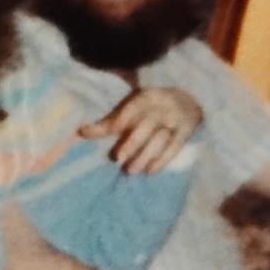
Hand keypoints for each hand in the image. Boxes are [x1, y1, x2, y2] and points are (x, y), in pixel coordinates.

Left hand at [79, 87, 203, 175]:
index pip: (135, 106)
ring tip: (131, 171)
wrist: (189, 101)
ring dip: (145, 156)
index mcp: (147, 97)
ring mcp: (175, 121)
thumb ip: (109, 122)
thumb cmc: (150, 108)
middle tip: (118, 159)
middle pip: (148, 125)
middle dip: (133, 142)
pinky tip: (150, 171)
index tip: (113, 128)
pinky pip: (174, 148)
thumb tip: (81, 131)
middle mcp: (162, 108)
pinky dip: (162, 161)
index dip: (124, 117)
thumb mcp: (132, 109)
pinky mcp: (185, 134)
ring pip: (161, 139)